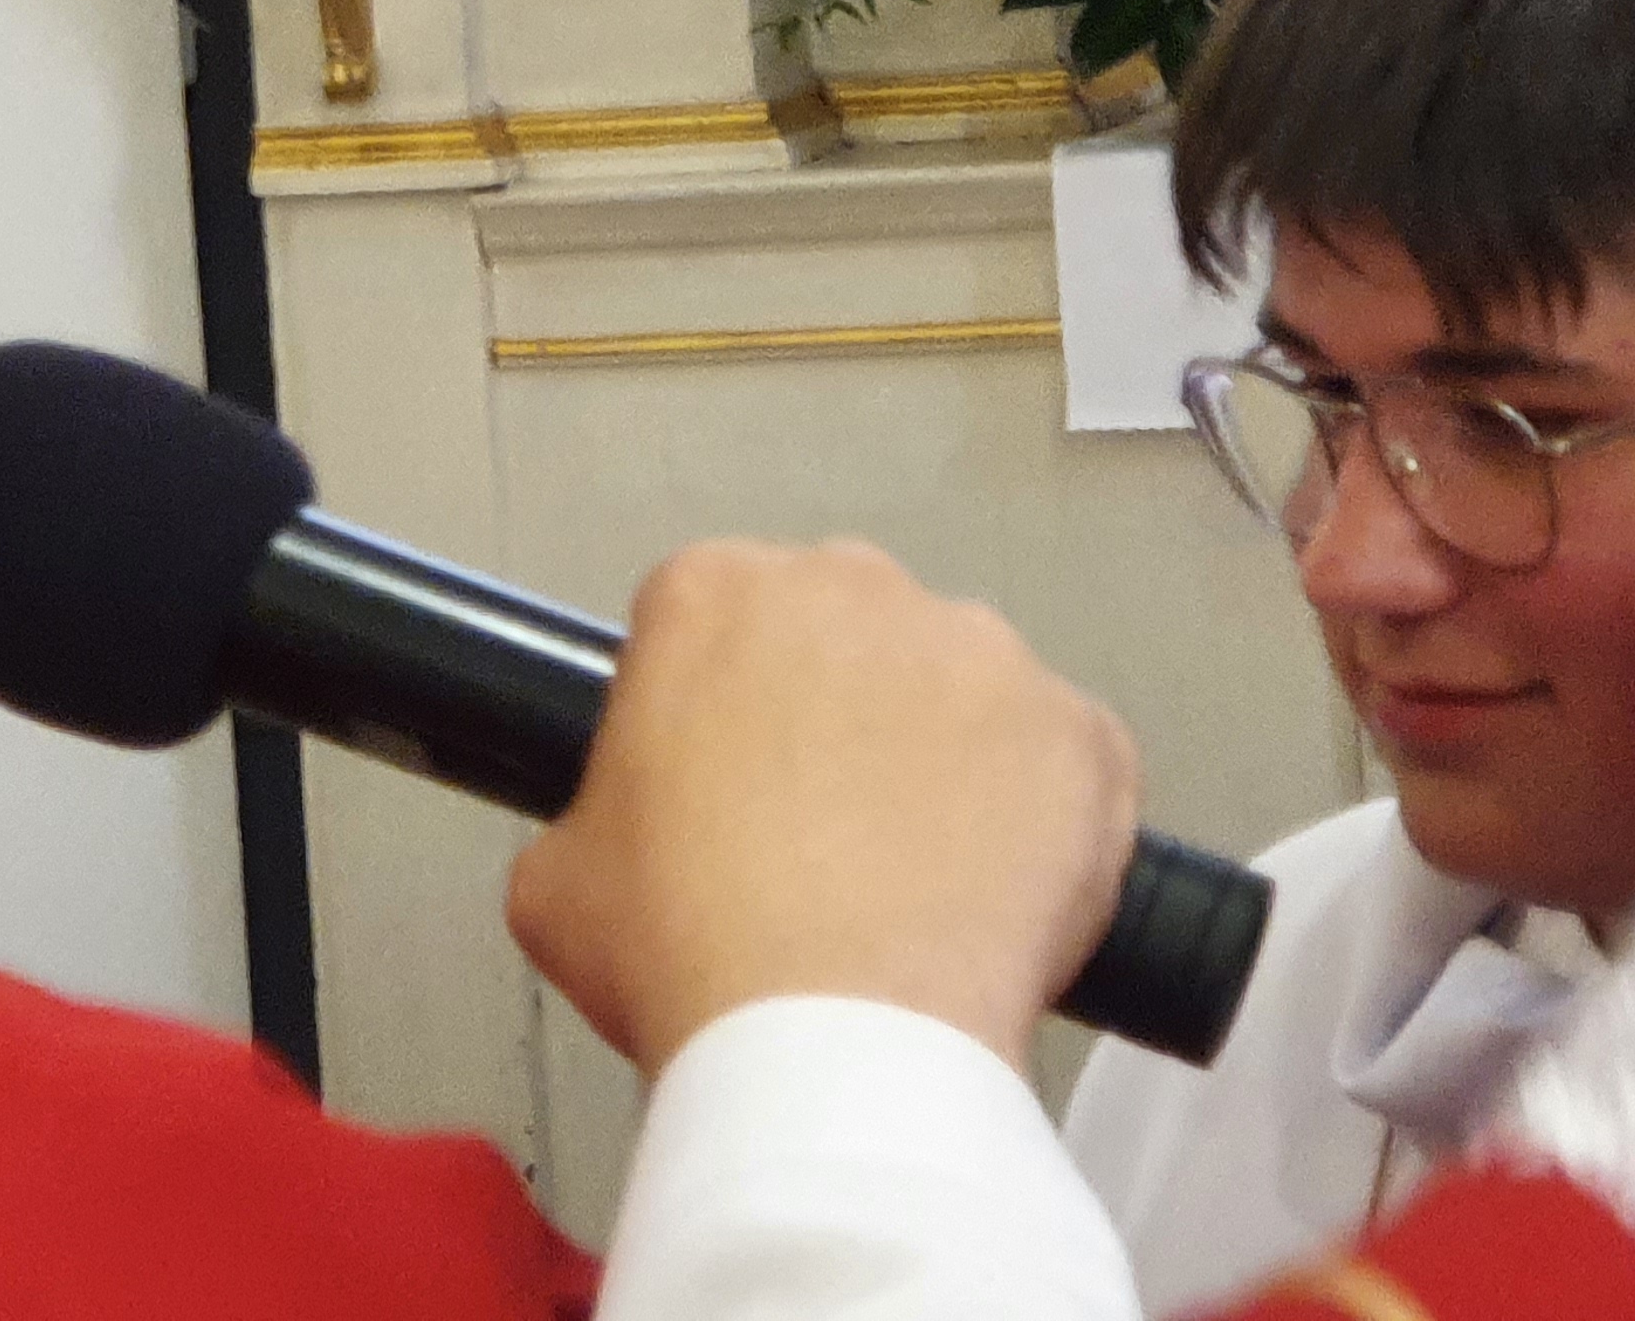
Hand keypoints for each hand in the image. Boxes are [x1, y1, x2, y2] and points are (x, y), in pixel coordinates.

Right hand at [505, 539, 1137, 1076]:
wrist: (836, 1045)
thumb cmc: (698, 953)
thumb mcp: (555, 882)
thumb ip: (591, 816)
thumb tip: (619, 840)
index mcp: (717, 595)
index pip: (716, 618)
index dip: (718, 710)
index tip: (725, 779)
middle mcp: (856, 589)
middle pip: (847, 635)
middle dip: (837, 715)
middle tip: (817, 838)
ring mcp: (983, 653)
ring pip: (961, 693)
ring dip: (944, 762)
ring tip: (910, 884)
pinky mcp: (1079, 732)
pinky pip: (1064, 764)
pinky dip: (1042, 823)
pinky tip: (993, 903)